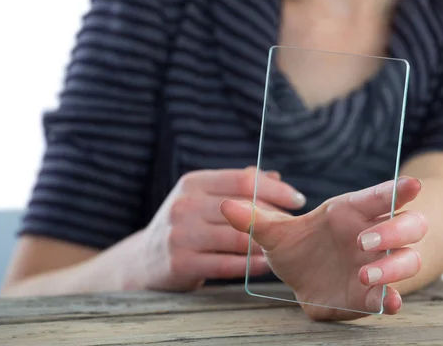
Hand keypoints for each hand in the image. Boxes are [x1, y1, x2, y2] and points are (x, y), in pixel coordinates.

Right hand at [131, 167, 306, 291]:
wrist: (144, 261)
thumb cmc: (186, 225)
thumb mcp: (203, 199)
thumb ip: (237, 187)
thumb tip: (275, 176)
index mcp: (193, 183)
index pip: (242, 180)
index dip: (275, 189)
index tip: (298, 199)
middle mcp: (184, 205)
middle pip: (243, 208)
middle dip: (275, 218)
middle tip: (296, 227)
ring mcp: (180, 235)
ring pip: (237, 238)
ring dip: (266, 244)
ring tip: (285, 247)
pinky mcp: (180, 264)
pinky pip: (226, 265)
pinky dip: (251, 266)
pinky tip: (267, 265)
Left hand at [220, 176, 427, 320]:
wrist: (306, 278)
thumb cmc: (298, 247)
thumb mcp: (273, 235)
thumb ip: (253, 220)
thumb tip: (225, 205)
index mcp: (351, 212)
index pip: (379, 197)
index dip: (396, 190)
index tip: (412, 185)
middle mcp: (373, 236)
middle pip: (408, 225)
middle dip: (395, 229)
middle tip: (365, 239)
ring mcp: (378, 265)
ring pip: (408, 259)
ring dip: (394, 265)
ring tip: (365, 273)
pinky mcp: (373, 294)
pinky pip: (393, 295)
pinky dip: (394, 299)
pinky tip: (390, 303)